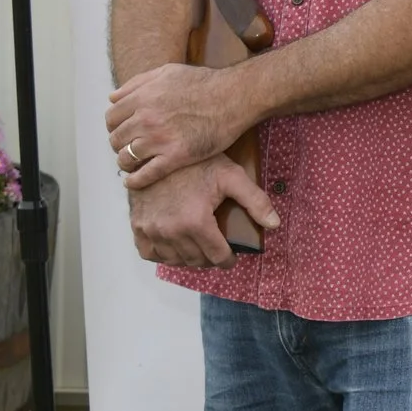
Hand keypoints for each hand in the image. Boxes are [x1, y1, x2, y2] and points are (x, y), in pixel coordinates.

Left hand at [108, 63, 247, 188]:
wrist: (235, 96)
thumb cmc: (205, 82)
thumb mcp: (168, 71)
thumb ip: (138, 82)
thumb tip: (113, 96)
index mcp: (142, 98)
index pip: (111, 117)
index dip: (115, 125)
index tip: (123, 130)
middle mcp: (145, 119)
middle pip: (116, 139)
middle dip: (120, 144)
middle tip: (130, 146)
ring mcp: (159, 139)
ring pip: (126, 158)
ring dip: (126, 162)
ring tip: (133, 163)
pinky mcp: (176, 156)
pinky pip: (146, 174)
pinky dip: (136, 181)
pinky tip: (133, 182)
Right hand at [126, 155, 277, 268]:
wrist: (160, 150)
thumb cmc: (198, 162)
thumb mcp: (232, 176)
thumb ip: (256, 201)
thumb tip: (275, 224)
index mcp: (196, 222)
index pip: (216, 256)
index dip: (228, 259)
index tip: (231, 257)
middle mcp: (171, 231)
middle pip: (195, 260)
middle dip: (209, 258)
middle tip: (216, 250)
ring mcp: (151, 230)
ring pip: (173, 260)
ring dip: (187, 258)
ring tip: (198, 248)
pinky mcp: (137, 225)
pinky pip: (148, 253)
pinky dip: (162, 254)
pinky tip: (173, 246)